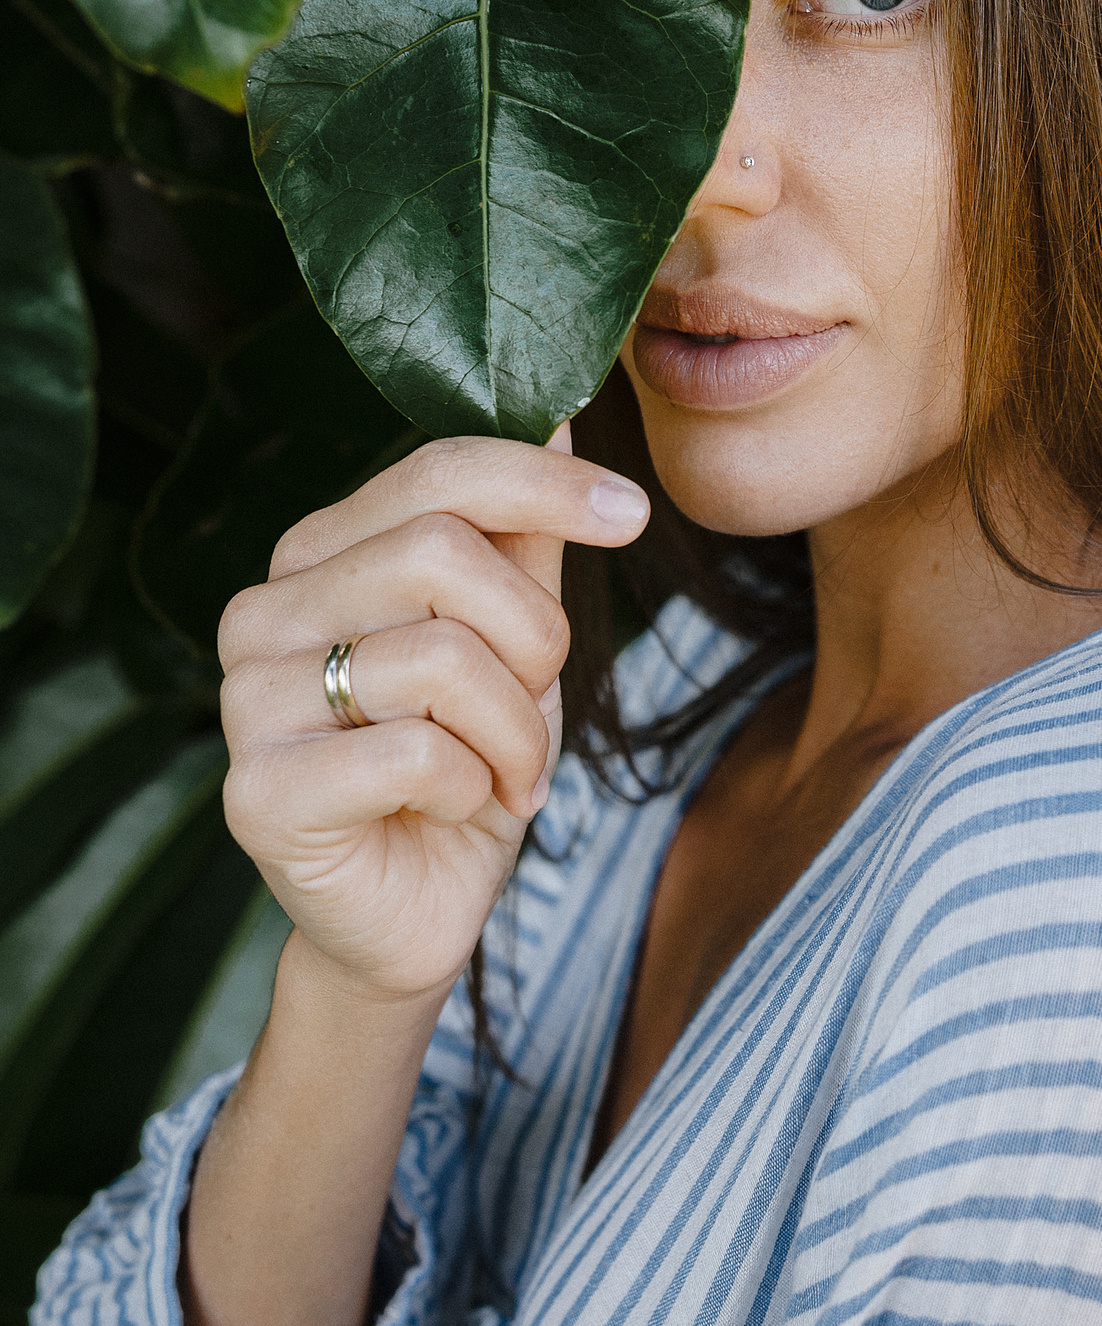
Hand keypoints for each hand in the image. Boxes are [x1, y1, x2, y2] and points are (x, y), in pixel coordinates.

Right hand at [218, 428, 648, 1010]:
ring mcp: (246, 700)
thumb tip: (555, 412)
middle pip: (442, 554)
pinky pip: (416, 753)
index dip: (544, 482)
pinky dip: (471, 786)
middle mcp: (263, 612)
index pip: (436, 473)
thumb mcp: (515, 644)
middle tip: (539, 708)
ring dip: (515, 732)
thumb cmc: (464, 768)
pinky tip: (451, 812)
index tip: (632, 513)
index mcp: (318, 556)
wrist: (416, 913)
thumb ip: (523, 539)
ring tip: (503, 774)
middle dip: (534, 640)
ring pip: (441, 658)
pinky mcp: (257, 791)